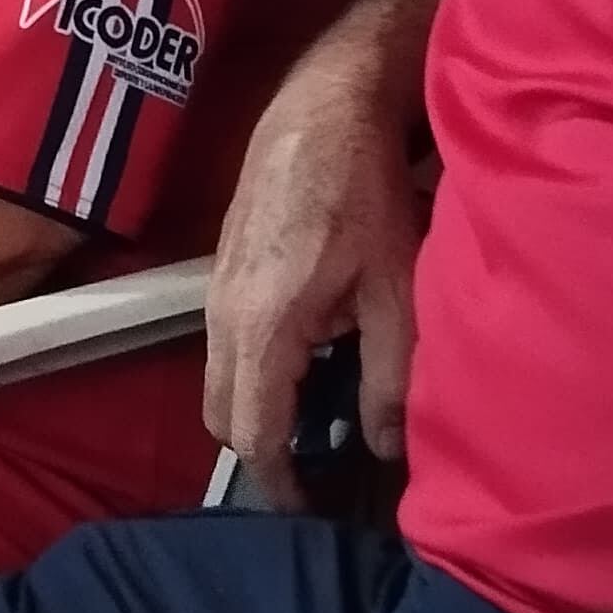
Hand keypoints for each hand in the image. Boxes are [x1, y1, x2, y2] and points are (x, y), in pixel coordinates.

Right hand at [204, 43, 425, 506]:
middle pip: (219, 414)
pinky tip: (309, 357)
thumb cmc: (367, 193)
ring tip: (317, 420)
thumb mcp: (398, 291)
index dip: (279, 483)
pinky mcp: (219, 265)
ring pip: (218, 376)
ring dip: (257, 407)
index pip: (252, 434)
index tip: (312, 509)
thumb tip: (382, 449)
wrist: (324, 103)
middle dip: (261, 451)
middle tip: (316, 471)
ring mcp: (213, 287)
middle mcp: (221, 313)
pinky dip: (254, 369)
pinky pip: (223, 342)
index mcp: (263, 327)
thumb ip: (391, 380)